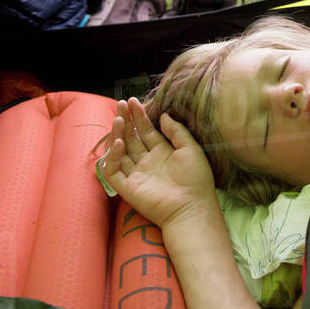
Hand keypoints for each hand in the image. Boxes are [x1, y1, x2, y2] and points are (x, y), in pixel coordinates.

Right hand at [102, 97, 215, 227]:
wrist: (191, 207)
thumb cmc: (196, 179)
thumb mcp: (190, 148)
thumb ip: (176, 131)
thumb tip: (163, 115)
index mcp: (162, 153)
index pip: (146, 131)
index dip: (139, 116)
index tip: (133, 101)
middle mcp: (147, 162)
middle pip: (132, 137)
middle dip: (125, 120)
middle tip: (121, 103)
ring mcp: (136, 175)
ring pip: (120, 151)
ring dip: (118, 134)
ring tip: (118, 118)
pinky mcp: (127, 188)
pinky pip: (114, 171)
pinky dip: (113, 157)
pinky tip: (119, 142)